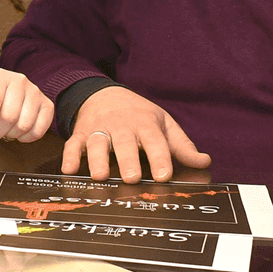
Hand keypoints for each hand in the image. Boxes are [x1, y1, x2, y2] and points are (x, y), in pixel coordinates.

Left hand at [0, 69, 53, 143]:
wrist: (1, 101)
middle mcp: (19, 80)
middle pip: (10, 115)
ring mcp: (35, 92)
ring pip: (24, 124)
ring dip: (12, 134)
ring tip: (6, 129)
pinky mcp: (47, 105)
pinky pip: (39, 130)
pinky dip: (27, 137)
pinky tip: (19, 132)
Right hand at [64, 86, 209, 182]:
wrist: (103, 94)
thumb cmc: (138, 114)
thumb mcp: (162, 123)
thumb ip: (181, 145)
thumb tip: (204, 162)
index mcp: (145, 124)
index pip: (154, 141)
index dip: (159, 158)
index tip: (163, 176)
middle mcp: (121, 126)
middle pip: (124, 143)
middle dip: (127, 159)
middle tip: (131, 178)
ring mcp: (98, 129)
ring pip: (96, 143)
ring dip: (97, 159)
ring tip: (100, 176)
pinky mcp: (80, 134)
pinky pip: (73, 144)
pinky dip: (69, 156)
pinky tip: (68, 169)